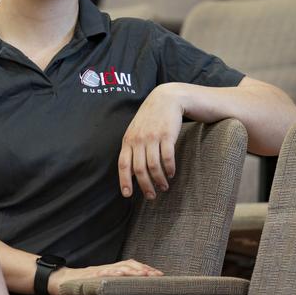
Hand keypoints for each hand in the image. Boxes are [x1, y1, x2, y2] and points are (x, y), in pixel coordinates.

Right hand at [48, 260, 163, 294]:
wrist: (61, 281)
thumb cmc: (81, 283)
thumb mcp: (101, 281)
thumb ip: (113, 281)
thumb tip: (130, 285)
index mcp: (111, 270)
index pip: (131, 266)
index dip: (144, 268)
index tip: (159, 274)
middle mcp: (106, 268)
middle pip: (128, 264)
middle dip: (143, 269)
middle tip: (157, 274)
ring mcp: (98, 271)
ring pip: (118, 268)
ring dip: (132, 270)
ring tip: (144, 274)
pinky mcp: (90, 276)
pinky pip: (102, 273)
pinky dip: (112, 273)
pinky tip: (119, 274)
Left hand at [118, 83, 182, 199]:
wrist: (167, 98)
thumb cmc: (151, 117)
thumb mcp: (137, 130)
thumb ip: (132, 147)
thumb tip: (130, 170)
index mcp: (128, 140)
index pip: (123, 164)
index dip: (124, 180)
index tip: (127, 194)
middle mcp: (138, 140)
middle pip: (139, 169)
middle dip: (145, 186)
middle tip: (151, 196)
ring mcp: (152, 137)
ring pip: (153, 166)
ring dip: (159, 180)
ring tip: (164, 187)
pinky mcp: (167, 135)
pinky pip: (167, 157)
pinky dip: (169, 168)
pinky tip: (172, 173)